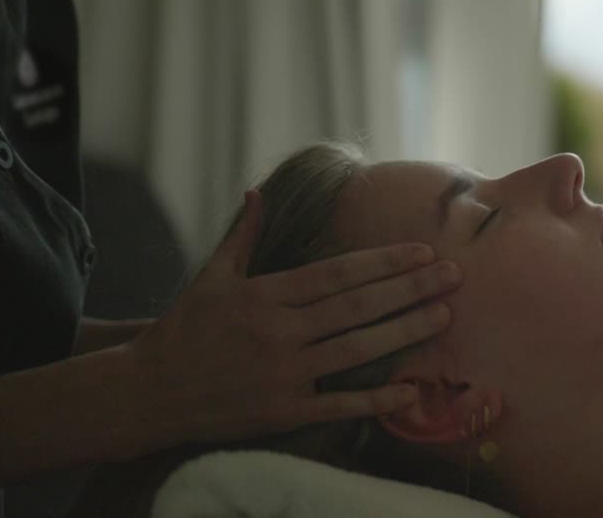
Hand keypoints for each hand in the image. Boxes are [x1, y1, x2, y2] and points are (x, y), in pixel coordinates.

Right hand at [127, 190, 458, 446]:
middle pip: (357, 307)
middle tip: (454, 276)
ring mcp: (283, 374)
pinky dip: (375, 398)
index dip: (383, 262)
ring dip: (404, 333)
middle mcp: (278, 332)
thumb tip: (257, 191)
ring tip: (443, 317)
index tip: (423, 252)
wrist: (147, 392)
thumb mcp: (212, 276)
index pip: (337, 274)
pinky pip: (338, 403)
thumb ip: (243, 234)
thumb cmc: (186, 329)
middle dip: (409, 290)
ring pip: (356, 350)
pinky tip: (411, 389)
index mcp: (266, 295)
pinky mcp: (283, 411)